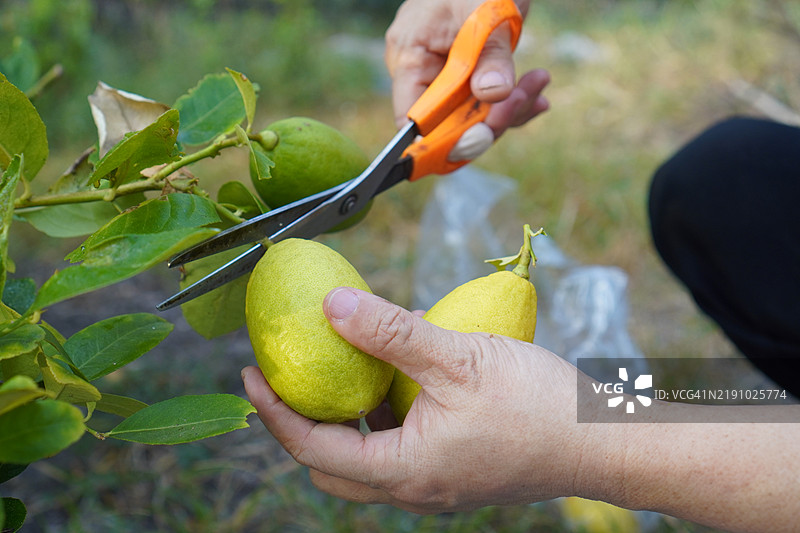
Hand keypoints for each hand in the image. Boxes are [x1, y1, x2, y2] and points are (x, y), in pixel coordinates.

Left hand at [242, 287, 586, 512]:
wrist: (602, 439)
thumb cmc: (536, 404)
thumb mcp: (456, 357)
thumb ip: (390, 333)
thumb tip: (331, 306)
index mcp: (403, 470)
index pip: (312, 448)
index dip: (274, 411)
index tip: (250, 373)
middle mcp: (413, 488)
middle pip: (331, 465)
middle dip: (300, 423)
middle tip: (289, 377)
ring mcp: (435, 483)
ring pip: (365, 460)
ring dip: (343, 420)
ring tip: (338, 369)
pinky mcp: (455, 471)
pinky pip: (398, 451)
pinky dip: (379, 419)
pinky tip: (394, 377)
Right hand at [384, 0, 549, 136]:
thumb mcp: (487, 12)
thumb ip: (491, 56)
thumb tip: (492, 96)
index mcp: (409, 56)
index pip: (413, 120)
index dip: (442, 140)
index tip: (482, 137)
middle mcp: (419, 70)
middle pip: (446, 124)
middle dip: (490, 120)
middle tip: (527, 100)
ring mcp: (441, 73)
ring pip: (470, 116)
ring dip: (509, 108)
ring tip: (539, 82)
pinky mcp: (465, 73)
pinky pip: (483, 101)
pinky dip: (511, 100)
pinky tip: (535, 88)